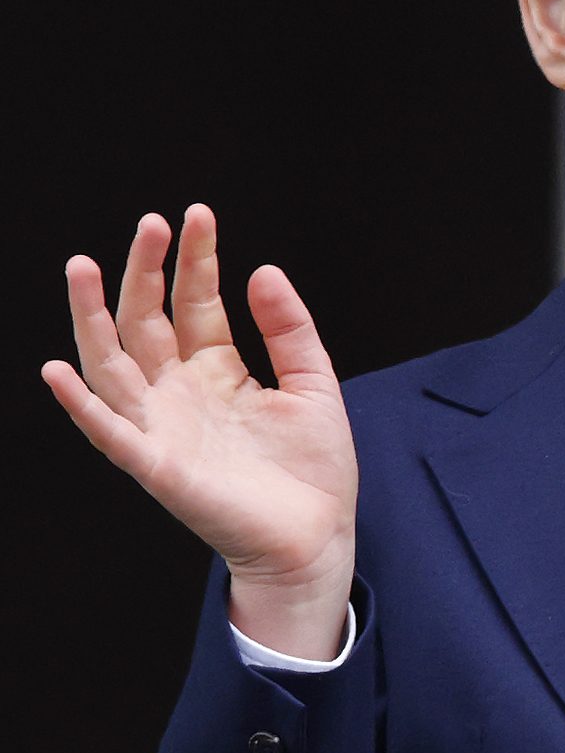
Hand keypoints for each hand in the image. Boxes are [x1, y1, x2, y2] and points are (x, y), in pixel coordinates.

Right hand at [42, 208, 357, 658]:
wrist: (315, 538)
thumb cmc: (311, 468)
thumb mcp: (314, 384)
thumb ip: (290, 329)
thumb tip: (262, 269)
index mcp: (217, 370)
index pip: (194, 302)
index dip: (194, 259)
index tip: (196, 214)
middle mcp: (179, 392)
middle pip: (147, 321)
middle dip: (143, 272)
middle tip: (149, 224)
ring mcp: (162, 426)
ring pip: (112, 363)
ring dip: (93, 319)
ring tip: (84, 268)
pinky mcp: (157, 465)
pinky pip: (111, 433)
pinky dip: (82, 405)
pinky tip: (60, 370)